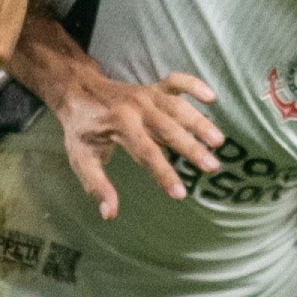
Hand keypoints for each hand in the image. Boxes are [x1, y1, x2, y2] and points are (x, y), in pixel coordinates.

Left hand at [54, 67, 225, 220]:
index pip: (146, 153)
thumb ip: (97, 186)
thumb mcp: (80, 159)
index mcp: (119, 126)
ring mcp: (147, 95)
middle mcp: (136, 108)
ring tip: (219, 141)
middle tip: (213, 167)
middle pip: (169, 130)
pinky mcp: (154, 88)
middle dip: (192, 149)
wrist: (78, 91)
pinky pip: (177, 82)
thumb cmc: (81, 129)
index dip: (164, 174)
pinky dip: (194, 85)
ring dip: (200, 123)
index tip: (180, 194)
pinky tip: (211, 97)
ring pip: (178, 108)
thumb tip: (110, 214)